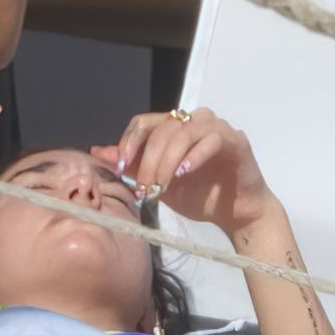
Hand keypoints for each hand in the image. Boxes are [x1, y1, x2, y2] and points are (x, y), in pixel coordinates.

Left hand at [95, 108, 276, 241]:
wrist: (234, 214)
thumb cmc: (198, 195)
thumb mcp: (158, 183)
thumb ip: (132, 166)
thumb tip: (98, 152)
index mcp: (173, 127)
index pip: (144, 123)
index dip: (129, 142)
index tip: (122, 168)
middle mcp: (193, 121)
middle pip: (161, 129)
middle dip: (148, 160)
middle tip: (144, 187)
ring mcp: (215, 128)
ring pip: (183, 132)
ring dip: (167, 161)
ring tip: (162, 185)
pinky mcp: (235, 140)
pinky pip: (212, 139)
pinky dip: (194, 156)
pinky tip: (185, 173)